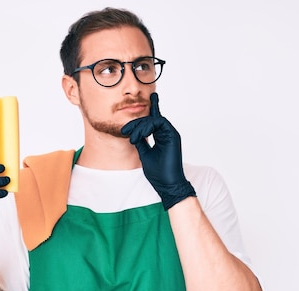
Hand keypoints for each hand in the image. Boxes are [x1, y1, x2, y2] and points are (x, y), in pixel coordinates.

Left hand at [121, 92, 195, 209]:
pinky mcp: (173, 135)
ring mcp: (171, 134)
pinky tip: (140, 135)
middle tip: (125, 131)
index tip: (150, 97)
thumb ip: (140, 142)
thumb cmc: (158, 173)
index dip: (152, 108)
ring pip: (154, 119)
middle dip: (136, 123)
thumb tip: (133, 134)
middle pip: (150, 119)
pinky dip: (148, 126)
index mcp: (161, 137)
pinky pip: (160, 122)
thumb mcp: (144, 154)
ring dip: (140, 126)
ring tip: (132, 137)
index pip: (154, 120)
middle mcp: (167, 134)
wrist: (167, 184)